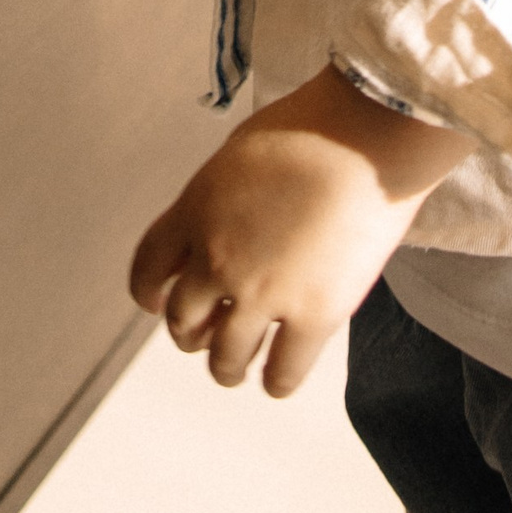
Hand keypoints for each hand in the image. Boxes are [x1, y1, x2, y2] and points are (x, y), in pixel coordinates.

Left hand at [127, 68, 470, 398]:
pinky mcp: (313, 317)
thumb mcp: (237, 156)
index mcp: (194, 211)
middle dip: (190, 333)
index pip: (148, 267)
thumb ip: (217, 201)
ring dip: (227, 367)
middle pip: (182, 320)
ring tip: (236, 367)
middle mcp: (217, 259)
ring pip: (225, 359)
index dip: (148, 293)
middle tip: (205, 335)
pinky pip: (282, 373)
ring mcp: (263, 293)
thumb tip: (219, 229)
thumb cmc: (311, 130)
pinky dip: (275, 381)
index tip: (155, 303)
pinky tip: (277, 376)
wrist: (363, 140)